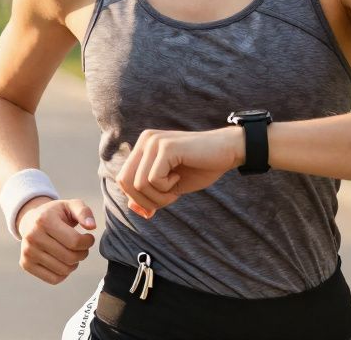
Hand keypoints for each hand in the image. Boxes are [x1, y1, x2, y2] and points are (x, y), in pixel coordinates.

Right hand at [16, 197, 97, 284]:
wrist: (31, 220)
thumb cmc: (55, 214)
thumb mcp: (70, 205)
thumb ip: (84, 212)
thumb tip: (92, 226)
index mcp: (44, 220)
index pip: (75, 242)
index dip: (88, 242)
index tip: (88, 238)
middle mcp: (33, 236)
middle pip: (70, 257)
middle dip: (83, 254)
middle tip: (82, 247)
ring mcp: (28, 252)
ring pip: (63, 270)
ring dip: (74, 264)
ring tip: (72, 253)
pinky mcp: (26, 264)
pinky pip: (54, 279)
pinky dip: (64, 273)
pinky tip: (63, 262)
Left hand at [116, 127, 243, 218]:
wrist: (228, 151)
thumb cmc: (201, 168)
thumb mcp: (171, 186)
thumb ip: (149, 195)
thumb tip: (132, 209)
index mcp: (143, 146)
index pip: (123, 179)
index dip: (138, 198)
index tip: (161, 200)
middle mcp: (145, 140)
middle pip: (125, 182)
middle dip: (146, 200)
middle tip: (168, 197)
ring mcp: (154, 141)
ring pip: (138, 184)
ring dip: (158, 196)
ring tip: (175, 187)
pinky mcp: (166, 147)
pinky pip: (153, 180)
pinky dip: (167, 188)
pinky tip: (179, 176)